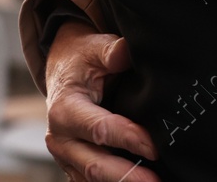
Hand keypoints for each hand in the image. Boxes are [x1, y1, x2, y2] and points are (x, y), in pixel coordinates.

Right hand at [44, 20, 158, 181]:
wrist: (64, 71)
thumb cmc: (83, 60)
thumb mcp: (94, 48)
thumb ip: (111, 51)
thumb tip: (126, 52)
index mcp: (65, 109)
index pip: (99, 129)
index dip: (128, 138)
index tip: (155, 147)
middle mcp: (61, 138)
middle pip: (94, 165)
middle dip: (127, 176)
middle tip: (156, 181)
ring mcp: (66, 156)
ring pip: (92, 179)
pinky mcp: (74, 164)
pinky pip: (92, 181)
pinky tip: (139, 180)